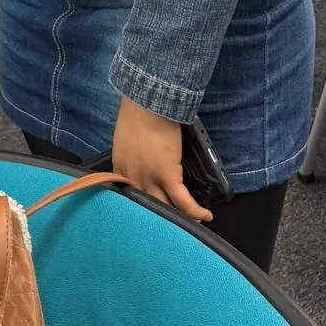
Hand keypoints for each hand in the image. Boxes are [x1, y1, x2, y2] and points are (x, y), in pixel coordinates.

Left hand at [112, 97, 212, 222]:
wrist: (146, 101)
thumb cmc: (137, 111)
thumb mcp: (126, 138)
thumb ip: (132, 154)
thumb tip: (143, 159)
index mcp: (120, 168)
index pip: (129, 196)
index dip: (143, 206)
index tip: (152, 211)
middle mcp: (132, 178)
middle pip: (146, 207)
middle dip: (159, 218)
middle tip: (172, 224)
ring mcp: (149, 179)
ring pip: (164, 208)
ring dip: (178, 218)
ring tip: (191, 223)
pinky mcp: (168, 176)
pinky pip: (183, 201)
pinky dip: (195, 211)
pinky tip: (205, 215)